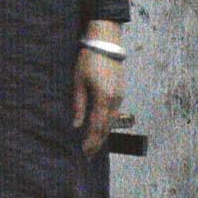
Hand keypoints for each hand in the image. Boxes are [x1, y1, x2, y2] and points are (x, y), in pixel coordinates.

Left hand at [73, 42, 123, 157]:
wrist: (106, 43)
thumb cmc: (89, 60)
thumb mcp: (78, 81)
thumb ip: (78, 105)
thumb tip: (76, 125)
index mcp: (103, 98)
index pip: (97, 126)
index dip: (91, 141)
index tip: (85, 153)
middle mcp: (114, 100)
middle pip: (106, 127)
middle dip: (97, 142)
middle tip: (88, 155)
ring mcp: (120, 96)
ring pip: (111, 122)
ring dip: (103, 134)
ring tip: (94, 145)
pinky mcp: (121, 92)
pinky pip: (114, 113)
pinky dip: (107, 124)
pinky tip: (101, 128)